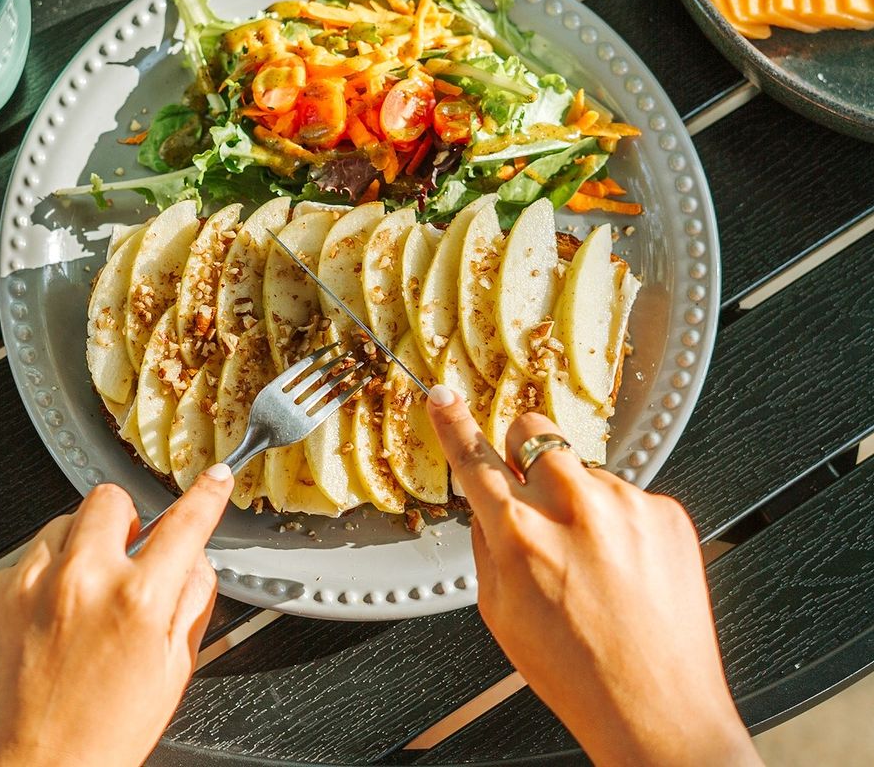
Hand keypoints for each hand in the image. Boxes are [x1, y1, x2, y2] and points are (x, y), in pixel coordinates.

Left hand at [0, 464, 232, 766]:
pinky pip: (20, 561)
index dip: (206, 494)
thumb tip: (194, 557)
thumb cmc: (101, 737)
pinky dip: (34, 583)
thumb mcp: (173, 672)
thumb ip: (192, 601)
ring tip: (74, 605)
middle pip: (110, 499)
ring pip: (61, 525)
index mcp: (137, 600)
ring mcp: (26, 584)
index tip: (214, 478)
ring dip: (76, 551)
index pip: (185, 523)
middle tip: (122, 559)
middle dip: (124, 522)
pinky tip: (39, 626)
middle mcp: (81, 580)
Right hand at [425, 386, 758, 766]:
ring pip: (584, 469)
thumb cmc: (574, 671)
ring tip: (597, 563)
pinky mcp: (667, 511)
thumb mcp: (500, 612)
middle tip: (538, 500)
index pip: (474, 457)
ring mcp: (625, 503)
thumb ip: (487, 543)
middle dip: (527, 455)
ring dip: (580, 499)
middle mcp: (572, 505)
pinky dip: (622, 523)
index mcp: (519, 533)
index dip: (453, 423)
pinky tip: (628, 569)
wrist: (658, 712)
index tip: (443, 396)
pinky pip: (628, 495)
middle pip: (534, 432)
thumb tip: (485, 501)